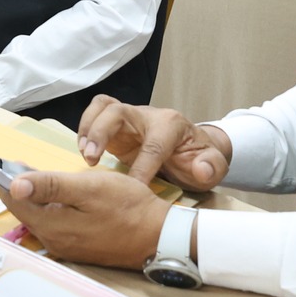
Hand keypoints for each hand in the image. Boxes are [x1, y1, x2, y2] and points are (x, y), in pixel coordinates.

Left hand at [1, 170, 172, 269]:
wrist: (159, 236)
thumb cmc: (128, 207)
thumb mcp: (89, 188)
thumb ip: (50, 186)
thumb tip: (14, 185)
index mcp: (52, 225)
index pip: (13, 200)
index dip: (3, 178)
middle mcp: (54, 240)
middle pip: (24, 209)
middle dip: (18, 187)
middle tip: (16, 164)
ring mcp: (66, 246)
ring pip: (38, 216)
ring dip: (33, 197)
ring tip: (34, 175)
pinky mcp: (78, 247)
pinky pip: (54, 223)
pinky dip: (49, 207)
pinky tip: (57, 195)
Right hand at [76, 95, 230, 191]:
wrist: (192, 151)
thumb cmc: (198, 158)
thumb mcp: (213, 166)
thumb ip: (211, 167)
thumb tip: (201, 169)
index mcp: (171, 125)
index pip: (152, 145)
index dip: (141, 168)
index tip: (133, 189)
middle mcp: (147, 116)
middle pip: (117, 112)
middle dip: (101, 133)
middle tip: (91, 160)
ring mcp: (130, 119)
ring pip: (102, 106)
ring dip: (88, 127)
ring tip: (85, 155)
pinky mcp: (116, 126)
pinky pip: (95, 115)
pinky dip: (85, 129)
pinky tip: (83, 152)